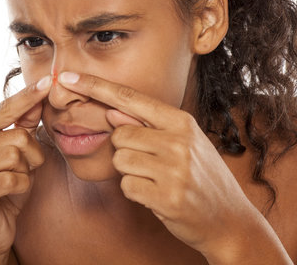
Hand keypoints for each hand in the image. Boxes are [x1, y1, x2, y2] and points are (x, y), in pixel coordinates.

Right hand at [0, 76, 50, 259]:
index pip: (7, 109)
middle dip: (32, 154)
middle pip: (19, 136)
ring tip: (16, 180)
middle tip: (27, 166)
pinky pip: (13, 179)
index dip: (28, 96)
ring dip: (26, 172)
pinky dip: (21, 187)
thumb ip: (24, 127)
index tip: (49, 81)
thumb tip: (38, 101)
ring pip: (17, 157)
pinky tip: (11, 194)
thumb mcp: (19, 155)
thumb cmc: (5, 186)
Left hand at [57, 72, 290, 262]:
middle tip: (151, 163)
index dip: (95, 86)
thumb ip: (148, 126)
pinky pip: (127, 186)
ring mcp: (174, 170)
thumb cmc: (201, 176)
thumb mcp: (184, 142)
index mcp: (181, 122)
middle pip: (118, 135)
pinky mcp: (166, 197)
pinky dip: (136, 192)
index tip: (66, 77)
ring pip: (120, 160)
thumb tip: (112, 112)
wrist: (229, 219)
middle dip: (125, 149)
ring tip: (157, 179)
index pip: (129, 98)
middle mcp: (179, 141)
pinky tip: (158, 195)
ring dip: (131, 172)